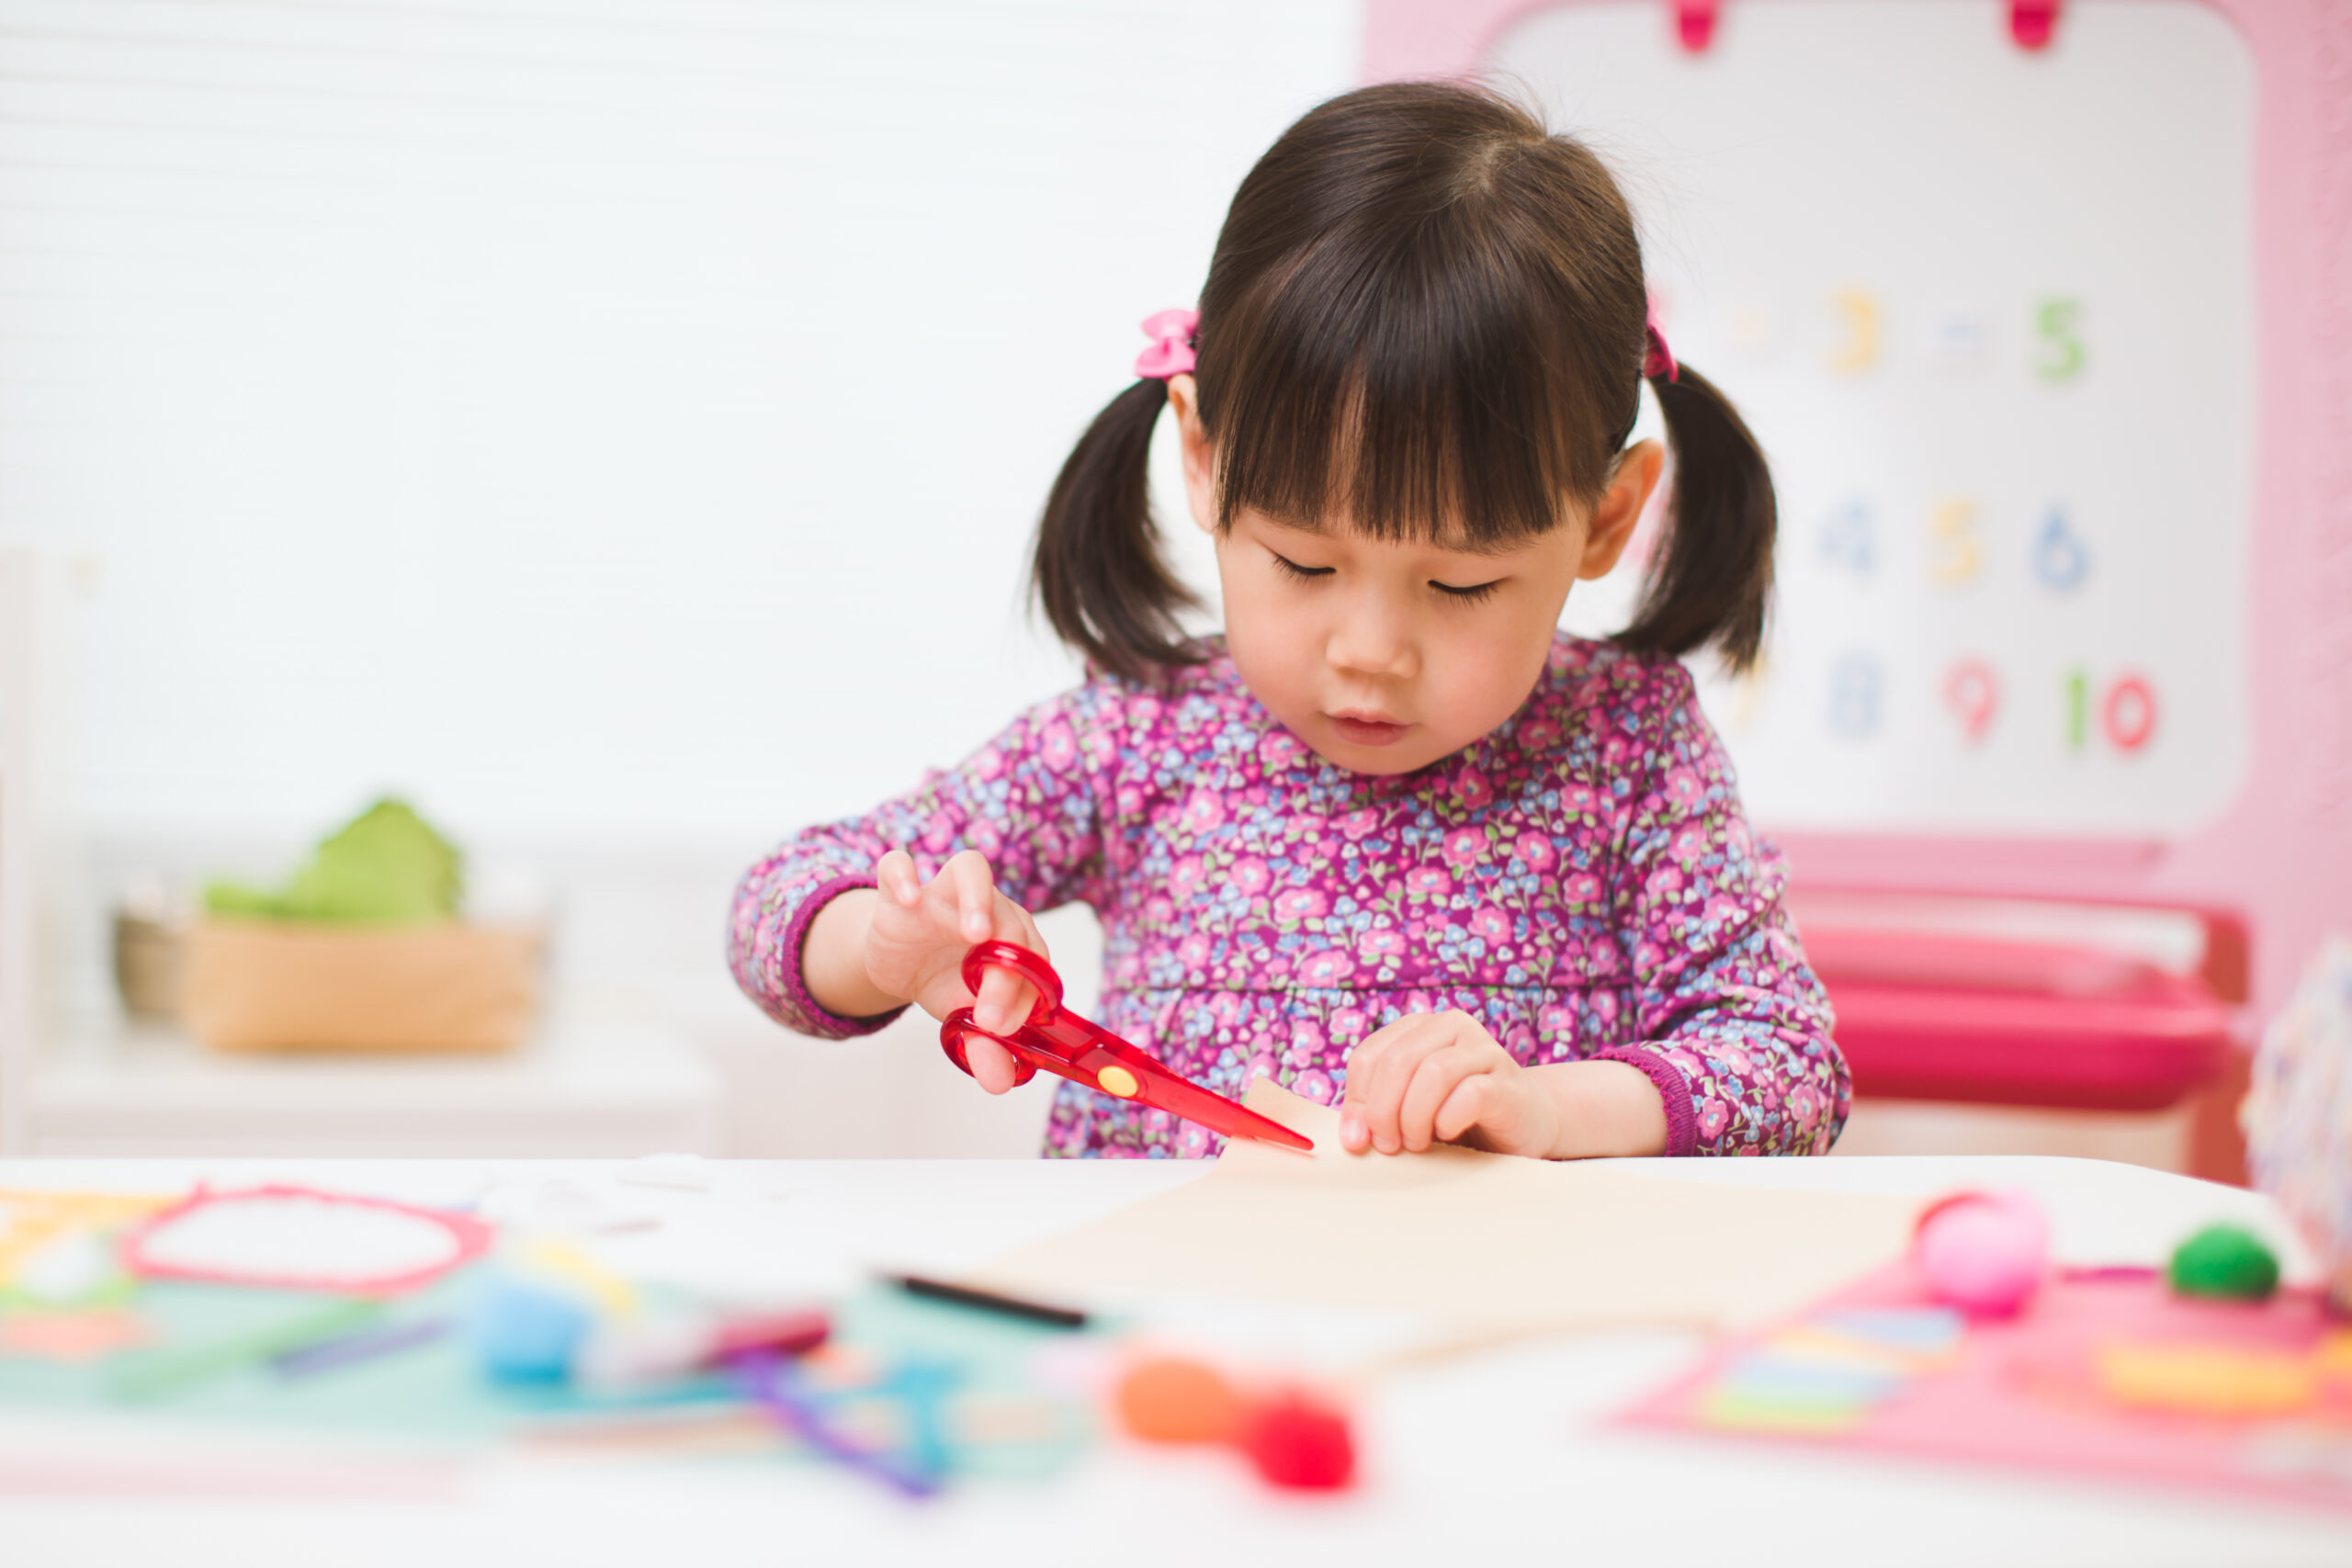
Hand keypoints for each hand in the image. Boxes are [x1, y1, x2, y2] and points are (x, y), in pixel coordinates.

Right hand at [866, 848, 1045, 1094]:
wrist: (899, 963)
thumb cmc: (947, 982)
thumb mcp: (966, 1020)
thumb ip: (987, 1049)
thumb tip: (1000, 1084)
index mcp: (1014, 938)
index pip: (1033, 956)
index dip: (1024, 993)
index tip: (1003, 1030)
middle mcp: (988, 908)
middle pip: (1009, 920)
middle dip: (1004, 969)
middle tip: (987, 1013)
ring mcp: (945, 894)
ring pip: (972, 869)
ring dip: (978, 898)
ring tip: (975, 933)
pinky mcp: (899, 891)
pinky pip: (898, 865)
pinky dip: (903, 875)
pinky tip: (909, 899)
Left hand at [1337, 1010, 1559, 1157]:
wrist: (1523, 1124)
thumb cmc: (1456, 1116)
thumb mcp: (1408, 1110)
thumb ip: (1377, 1112)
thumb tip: (1351, 1137)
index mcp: (1419, 1027)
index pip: (1369, 1055)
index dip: (1357, 1100)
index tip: (1358, 1140)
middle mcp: (1452, 1026)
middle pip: (1397, 1060)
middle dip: (1382, 1110)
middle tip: (1388, 1146)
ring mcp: (1484, 1049)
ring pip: (1433, 1072)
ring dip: (1415, 1117)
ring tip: (1416, 1143)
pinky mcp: (1509, 1080)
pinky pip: (1471, 1094)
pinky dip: (1450, 1119)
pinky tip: (1449, 1132)